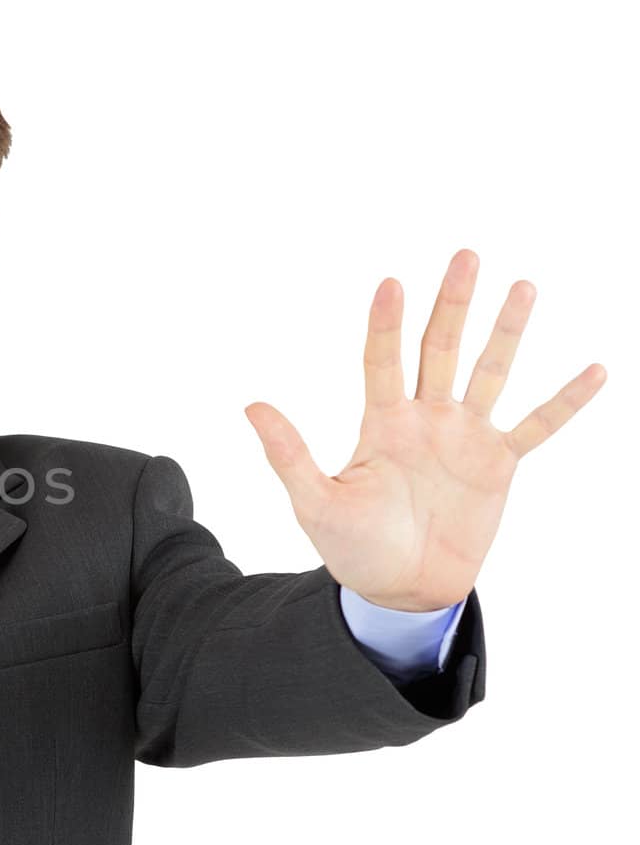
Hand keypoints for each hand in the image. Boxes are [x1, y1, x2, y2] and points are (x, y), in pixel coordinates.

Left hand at [242, 249, 607, 611]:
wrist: (399, 588)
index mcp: (381, 422)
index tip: (390, 284)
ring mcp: (465, 437)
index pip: (382, 360)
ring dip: (506, 332)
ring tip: (523, 286)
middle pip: (440, 349)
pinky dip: (564, 402)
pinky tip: (593, 370)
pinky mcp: (498, 465)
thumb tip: (250, 405)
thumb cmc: (351, 547)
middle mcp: (426, 418)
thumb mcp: (315, 501)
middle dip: (452, 304)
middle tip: (465, 256)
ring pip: (489, 373)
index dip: (386, 325)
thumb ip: (288, 453)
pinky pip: (537, 427)